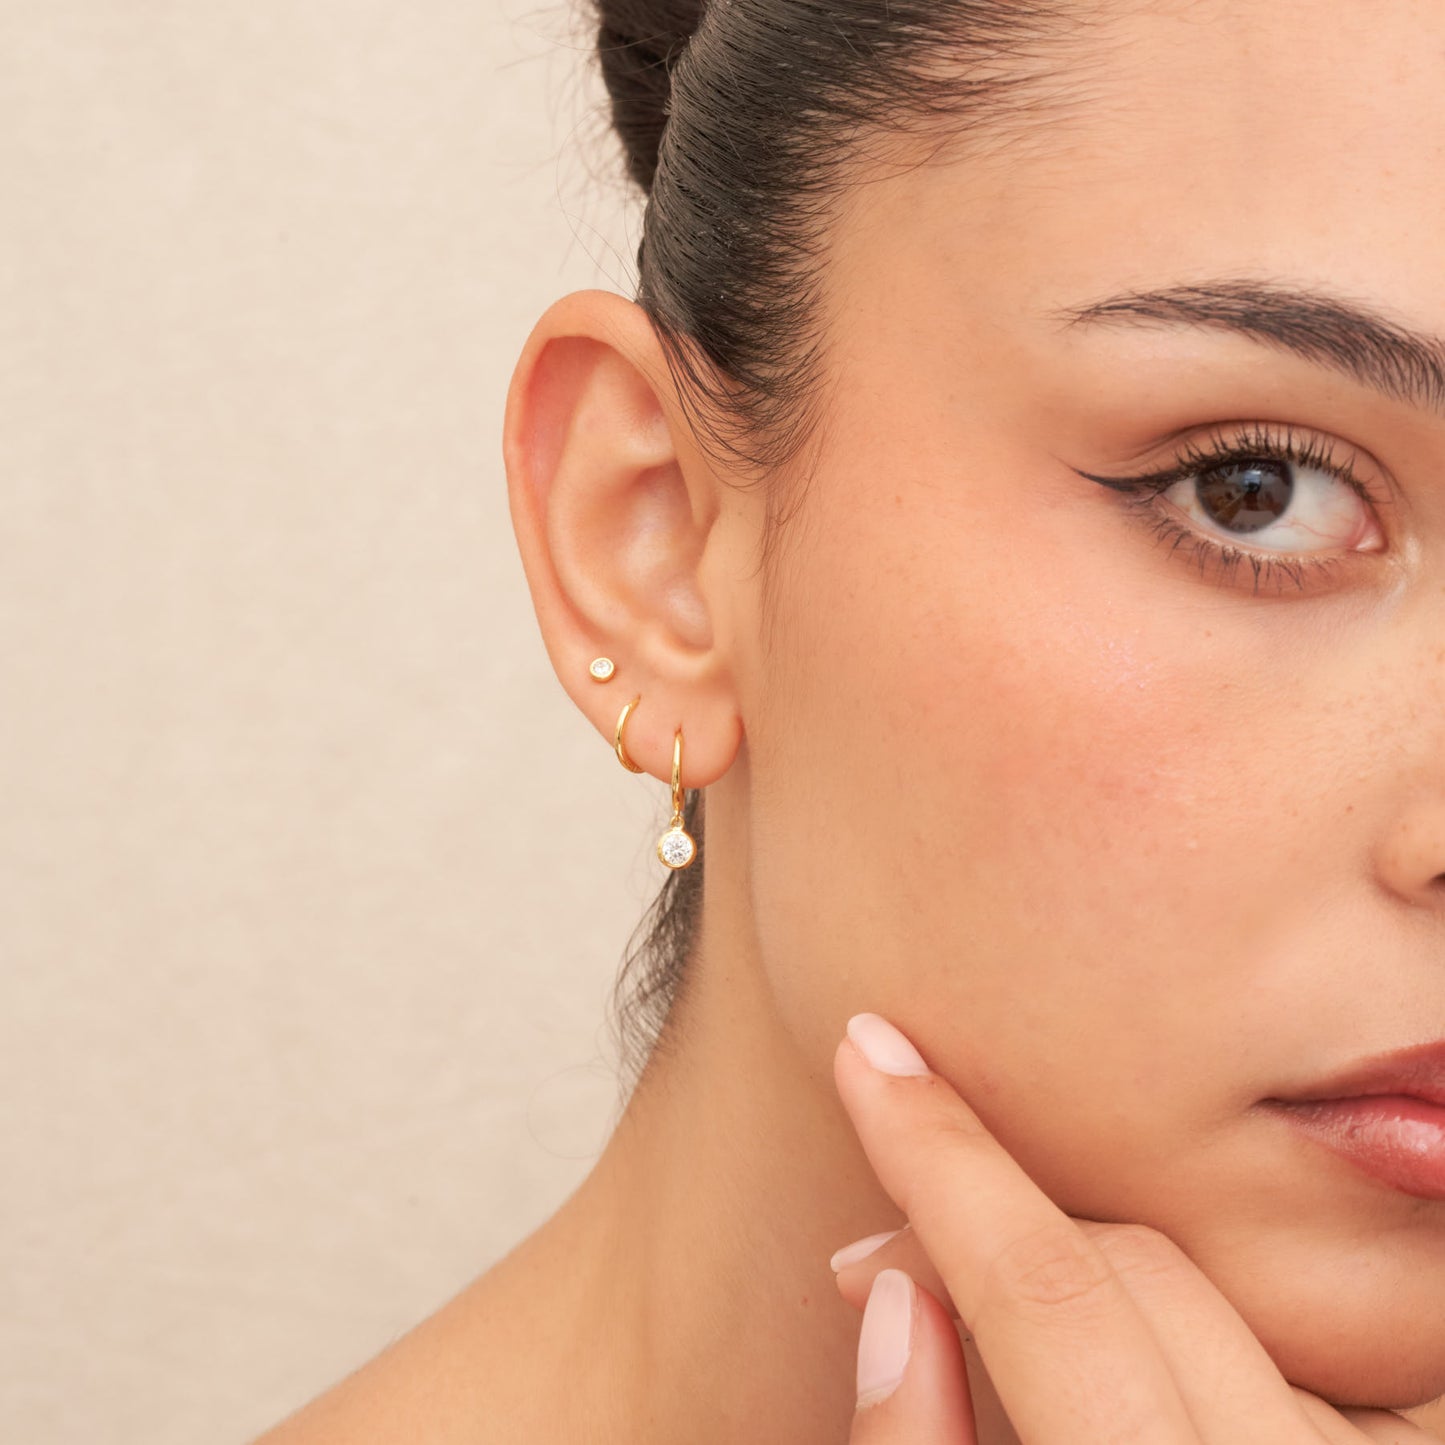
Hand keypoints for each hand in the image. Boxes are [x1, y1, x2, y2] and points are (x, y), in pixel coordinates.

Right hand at [831, 1011, 1439, 1443]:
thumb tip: (894, 1290)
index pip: (1061, 1303)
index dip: (943, 1161)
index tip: (873, 1055)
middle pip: (1130, 1268)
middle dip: (986, 1224)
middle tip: (886, 1262)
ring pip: (1192, 1281)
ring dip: (1073, 1269)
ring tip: (999, 1322)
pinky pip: (1252, 1326)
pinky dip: (1159, 1313)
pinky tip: (1115, 1360)